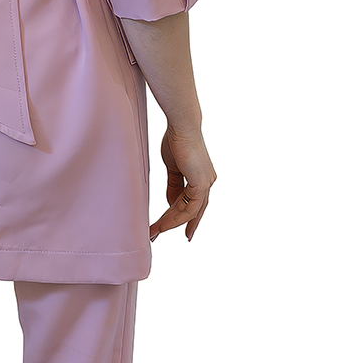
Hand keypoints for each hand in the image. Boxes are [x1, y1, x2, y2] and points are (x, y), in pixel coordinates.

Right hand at [150, 125, 215, 242]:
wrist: (181, 127)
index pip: (193, 202)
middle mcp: (207, 182)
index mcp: (202, 177)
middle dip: (177, 225)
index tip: (175, 228)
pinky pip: (189, 209)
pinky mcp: (201, 184)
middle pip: (193, 210)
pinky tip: (163, 223)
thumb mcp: (173, 168)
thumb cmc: (176, 141)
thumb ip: (174, 186)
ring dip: (171, 223)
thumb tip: (172, 204)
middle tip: (160, 234)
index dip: (183, 217)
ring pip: (190, 212)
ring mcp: (206, 184)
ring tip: (155, 230)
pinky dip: (175, 218)